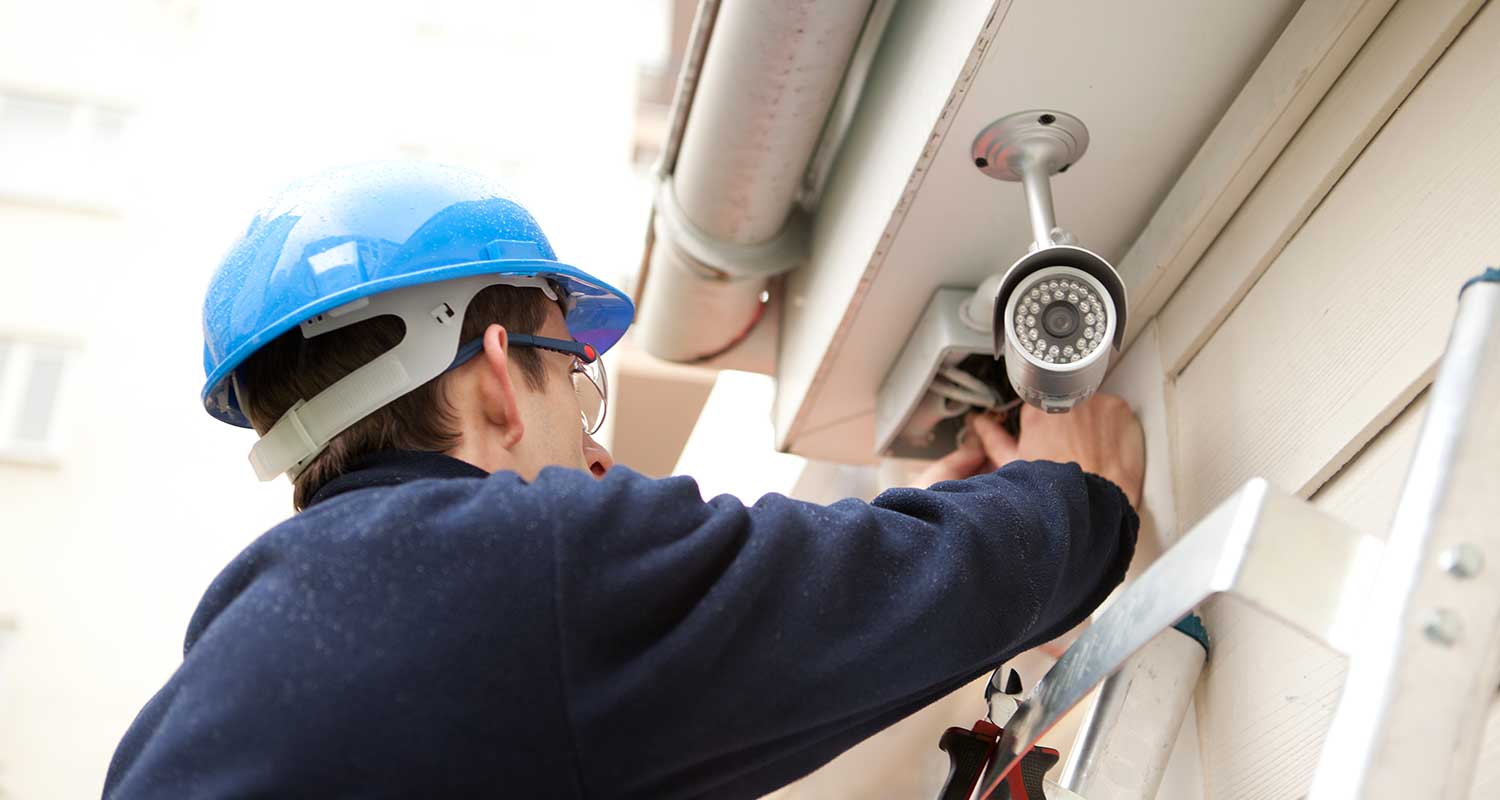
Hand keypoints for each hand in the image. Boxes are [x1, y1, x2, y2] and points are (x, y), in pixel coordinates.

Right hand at [915, 394, 1144, 507]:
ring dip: (1092, 423)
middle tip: (1070, 450)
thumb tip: (978, 424)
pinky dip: (1114, 427)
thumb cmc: (1054, 489)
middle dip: (1068, 422)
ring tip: (1090, 451)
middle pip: (1066, 402)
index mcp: (1036, 408)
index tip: (1050, 440)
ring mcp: (1095, 400)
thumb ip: (993, 438)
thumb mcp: (1014, 464)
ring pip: (1092, 406)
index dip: (1046, 426)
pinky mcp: (1119, 408)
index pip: (1040, 404)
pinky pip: (1116, 412)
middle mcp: (1064, 397)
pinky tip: (1107, 448)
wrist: (1094, 502)